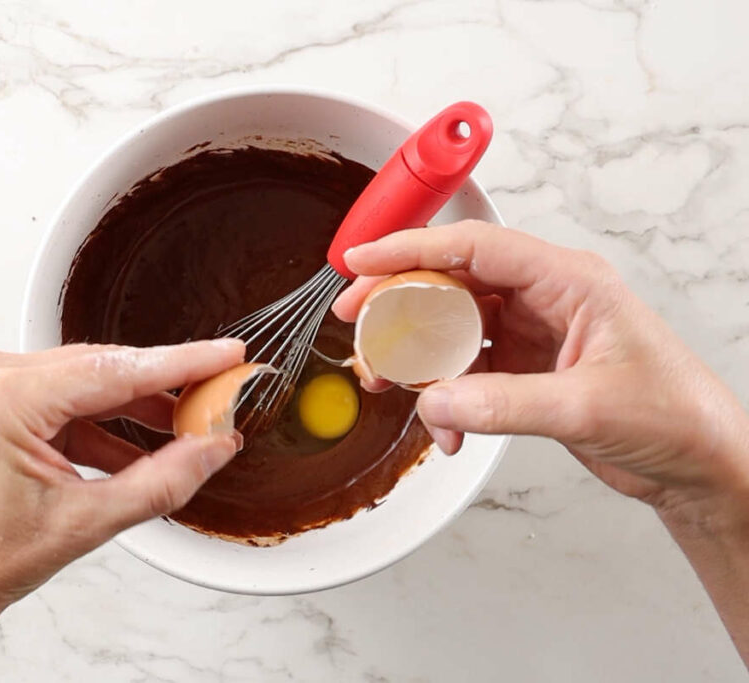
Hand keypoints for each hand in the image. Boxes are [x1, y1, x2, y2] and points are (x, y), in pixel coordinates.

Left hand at [0, 340, 243, 681]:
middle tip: (216, 397)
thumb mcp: (89, 522)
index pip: (115, 370)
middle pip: (103, 369)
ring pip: (89, 381)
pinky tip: (142, 446)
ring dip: (136, 407)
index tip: (225, 355)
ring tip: (187, 429)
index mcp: (6, 398)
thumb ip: (163, 480)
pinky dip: (105, 423)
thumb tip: (214, 447)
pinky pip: (68, 399)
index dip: (181, 363)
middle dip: (163, 388)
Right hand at [333, 221, 748, 664]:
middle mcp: (543, 299)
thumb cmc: (674, 415)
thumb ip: (505, 403)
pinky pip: (464, 373)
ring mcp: (531, 334)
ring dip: (416, 359)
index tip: (360, 261)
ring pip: (450, 329)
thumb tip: (437, 402)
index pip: (473, 248)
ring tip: (389, 384)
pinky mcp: (523, 370)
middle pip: (450, 285)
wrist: (698, 464)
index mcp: (566, 280)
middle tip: (358, 327)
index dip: (410, 248)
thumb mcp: (587, 407)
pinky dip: (445, 401)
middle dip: (397, 306)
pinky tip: (449, 431)